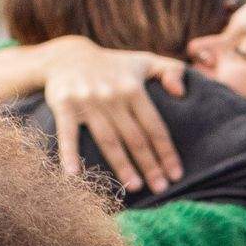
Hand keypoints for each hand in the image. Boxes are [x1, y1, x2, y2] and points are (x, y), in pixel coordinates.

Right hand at [41, 39, 189, 193]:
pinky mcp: (63, 105)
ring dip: (122, 165)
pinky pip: (67, 133)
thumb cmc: (113, 66)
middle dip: (149, 165)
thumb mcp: (145, 61)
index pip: (154, 126)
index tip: (176, 175)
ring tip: (135, 187)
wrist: (67, 56)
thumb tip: (181, 93)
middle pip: (134, 137)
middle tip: (161, 189)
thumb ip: (171, 70)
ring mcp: (87, 101)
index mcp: (133, 88)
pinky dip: (69, 153)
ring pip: (108, 140)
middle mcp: (112, 96)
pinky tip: (74, 174)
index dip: (166, 152)